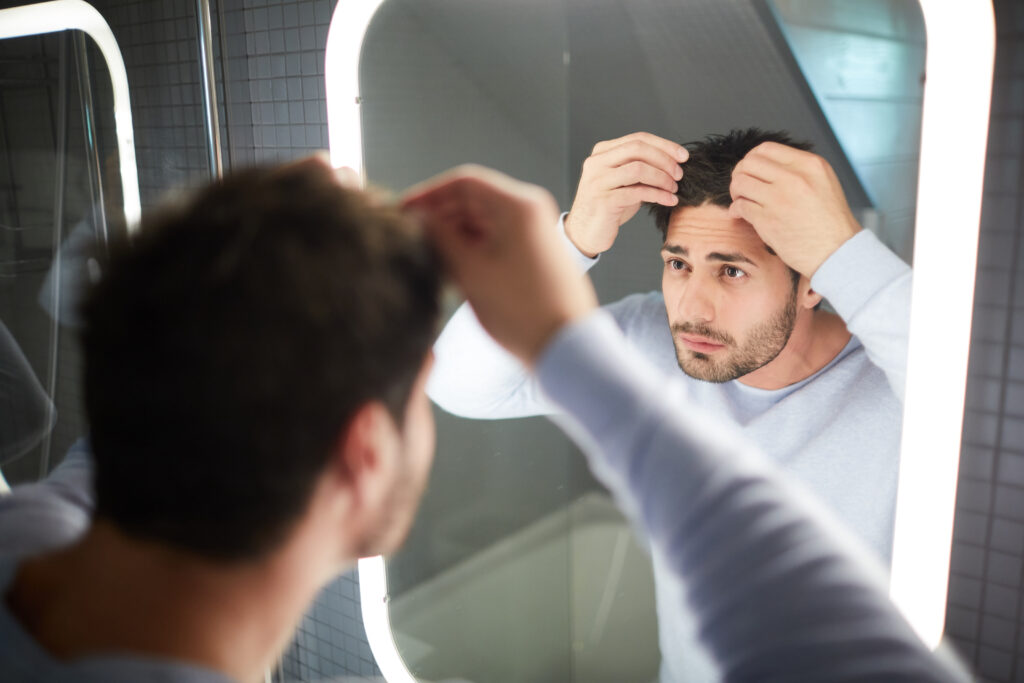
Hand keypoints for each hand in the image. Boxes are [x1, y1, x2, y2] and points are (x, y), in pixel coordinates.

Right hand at [403, 165, 598, 365]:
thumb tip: (419, 219)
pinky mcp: (533, 256)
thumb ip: (440, 238)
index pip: (463, 182)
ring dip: (453, 235)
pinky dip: (470, 249)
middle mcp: (529, 213)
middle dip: (439, 216)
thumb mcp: (470, 271)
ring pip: (482, 223)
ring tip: (425, 256)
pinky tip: (448, 268)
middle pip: (473, 201)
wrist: (565, 347)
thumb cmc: (522, 310)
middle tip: (409, 236)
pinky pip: (494, 241)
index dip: (428, 194)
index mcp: (517, 206)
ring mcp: (533, 234)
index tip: (402, 211)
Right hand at [565, 132, 687, 257]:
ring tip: (673, 188)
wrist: (585, 231)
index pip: (638, 139)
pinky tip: (669, 200)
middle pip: (638, 148)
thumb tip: (674, 160)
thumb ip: (639, 166)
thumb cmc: (609, 205)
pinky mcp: (604, 201)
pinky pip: (638, 192)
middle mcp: (597, 163)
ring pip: (638, 168)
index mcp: (602, 152)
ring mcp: (598, 181)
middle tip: (679, 174)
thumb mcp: (623, 180)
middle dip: (664, 160)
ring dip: (662, 178)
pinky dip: (658, 195)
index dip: (664, 145)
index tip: (683, 156)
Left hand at [729, 142, 861, 277]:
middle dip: (740, 174)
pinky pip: (740, 206)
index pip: (766, 148)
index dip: (752, 159)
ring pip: (740, 182)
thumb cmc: (830, 222)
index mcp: (809, 165)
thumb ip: (798, 170)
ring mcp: (780, 199)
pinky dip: (736, 210)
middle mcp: (794, 178)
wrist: (837, 252)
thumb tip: (765, 166)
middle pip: (748, 163)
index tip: (751, 171)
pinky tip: (741, 214)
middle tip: (743, 187)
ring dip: (736, 192)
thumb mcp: (823, 182)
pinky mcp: (768, 220)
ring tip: (742, 200)